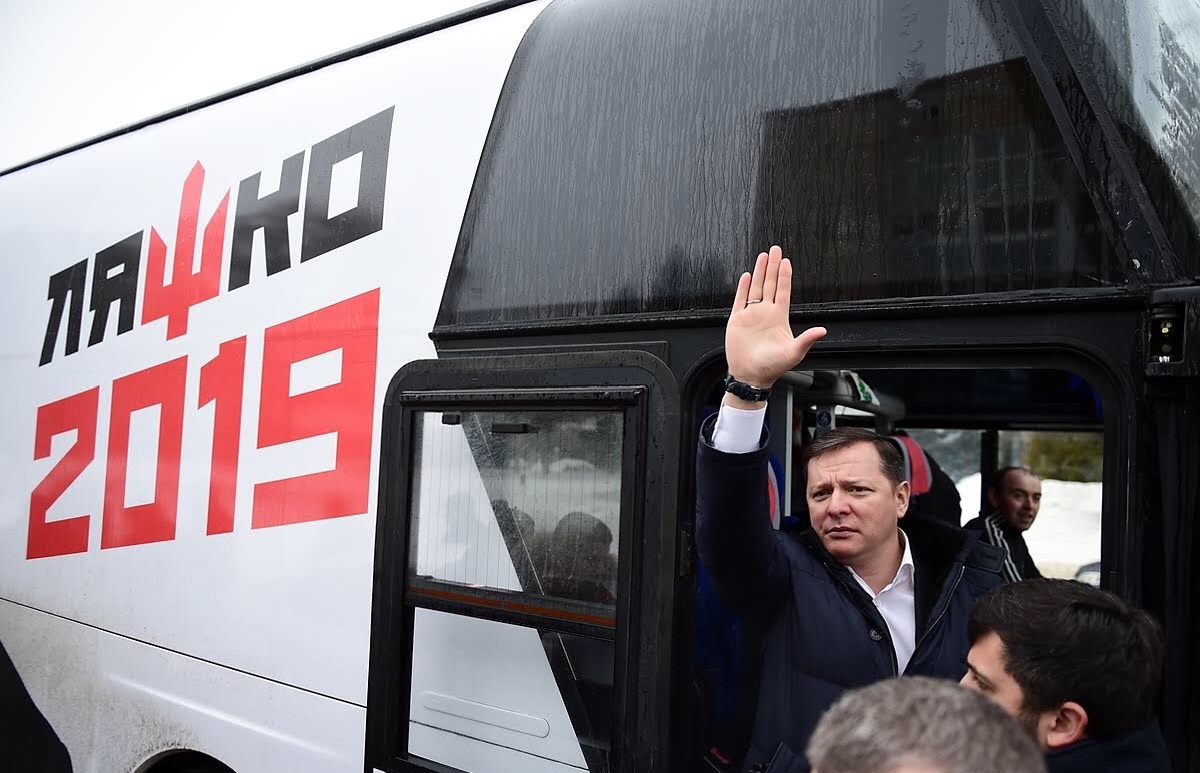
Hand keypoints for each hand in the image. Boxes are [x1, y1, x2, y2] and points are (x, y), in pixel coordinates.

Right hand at [725, 245, 825, 392]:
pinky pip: (740, 300)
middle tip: (776, 249)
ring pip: (757, 288)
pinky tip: (747, 276)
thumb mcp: (794, 353)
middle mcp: (766, 313)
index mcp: (779, 318)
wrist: (751, 376)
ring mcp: (751, 315)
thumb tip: (823, 330)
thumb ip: (807, 339)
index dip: (785, 276)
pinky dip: (743, 287)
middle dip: (773, 266)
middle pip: (771, 284)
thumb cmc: (772, 367)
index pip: (784, 291)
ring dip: (760, 272)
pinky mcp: (737, 320)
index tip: (787, 262)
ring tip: (763, 256)